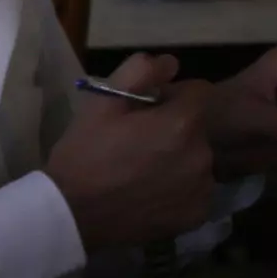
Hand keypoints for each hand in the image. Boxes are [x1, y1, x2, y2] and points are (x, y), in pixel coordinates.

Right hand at [44, 63, 230, 248]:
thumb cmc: (85, 154)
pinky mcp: (198, 214)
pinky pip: (197, 192)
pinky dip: (181, 191)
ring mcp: (202, 188)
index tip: (147, 113)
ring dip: (180, 161)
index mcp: (182, 122)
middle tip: (139, 144)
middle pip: (197, 129)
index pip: (197, 94)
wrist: (73, 214)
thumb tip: (171, 63)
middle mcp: (202, 154)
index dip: (172, 99)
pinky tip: (152, 194)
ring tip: (144, 172)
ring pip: (198, 161)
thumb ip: (139, 73)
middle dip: (175, 130)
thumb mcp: (101, 104)